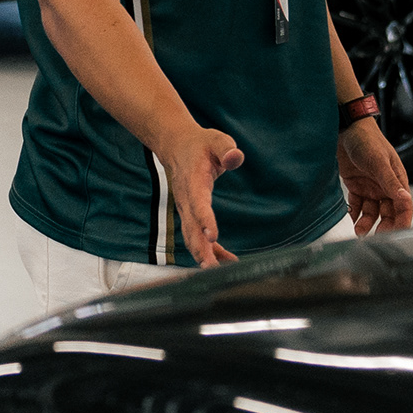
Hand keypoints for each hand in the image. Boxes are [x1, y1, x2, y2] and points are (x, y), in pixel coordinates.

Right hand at [155, 120, 245, 266]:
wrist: (177, 146)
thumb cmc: (201, 145)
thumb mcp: (216, 140)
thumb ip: (227, 149)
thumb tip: (236, 157)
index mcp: (193, 182)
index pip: (198, 203)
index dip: (204, 220)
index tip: (212, 236)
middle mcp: (186, 200)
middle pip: (191, 228)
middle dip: (200, 249)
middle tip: (211, 268)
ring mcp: (186, 210)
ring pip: (192, 237)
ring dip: (203, 255)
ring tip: (217, 272)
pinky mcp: (190, 215)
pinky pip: (197, 237)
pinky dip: (209, 251)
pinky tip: (226, 261)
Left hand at [337, 115, 412, 235]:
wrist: (345, 128)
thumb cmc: (366, 139)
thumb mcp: (379, 162)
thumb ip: (391, 182)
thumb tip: (406, 199)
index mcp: (396, 179)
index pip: (404, 206)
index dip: (402, 221)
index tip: (397, 235)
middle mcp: (385, 186)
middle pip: (389, 213)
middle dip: (384, 227)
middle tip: (375, 238)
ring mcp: (370, 187)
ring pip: (372, 212)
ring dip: (366, 223)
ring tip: (359, 232)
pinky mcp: (356, 186)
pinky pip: (357, 206)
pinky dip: (354, 214)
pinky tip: (350, 220)